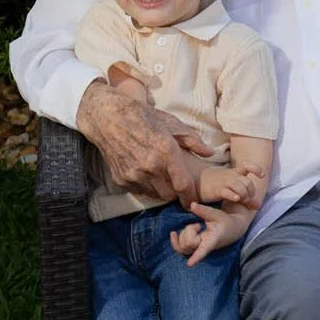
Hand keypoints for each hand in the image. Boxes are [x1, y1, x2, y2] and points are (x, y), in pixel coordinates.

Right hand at [77, 81, 212, 207]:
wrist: (109, 118)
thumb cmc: (144, 117)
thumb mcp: (172, 124)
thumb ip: (193, 140)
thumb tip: (209, 153)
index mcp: (166, 152)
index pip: (183, 185)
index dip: (190, 197)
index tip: (192, 202)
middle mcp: (150, 166)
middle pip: (170, 194)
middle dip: (175, 191)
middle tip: (175, 182)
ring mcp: (133, 174)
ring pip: (155, 194)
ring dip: (160, 189)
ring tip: (160, 175)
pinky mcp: (121, 179)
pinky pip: (139, 190)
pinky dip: (145, 186)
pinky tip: (145, 172)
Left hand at [170, 202, 248, 265]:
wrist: (232, 229)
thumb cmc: (226, 222)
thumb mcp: (218, 214)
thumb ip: (204, 211)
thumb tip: (192, 205)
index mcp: (212, 240)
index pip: (204, 249)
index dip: (197, 256)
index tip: (189, 264)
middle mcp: (204, 247)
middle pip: (189, 244)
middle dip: (189, 231)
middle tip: (198, 225)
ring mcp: (198, 248)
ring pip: (183, 247)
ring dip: (184, 234)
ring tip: (195, 228)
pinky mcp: (194, 248)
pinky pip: (180, 249)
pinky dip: (175, 242)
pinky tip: (173, 234)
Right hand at [198, 164, 264, 207]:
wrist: (196, 181)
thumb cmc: (217, 184)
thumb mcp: (232, 186)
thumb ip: (246, 194)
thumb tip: (258, 206)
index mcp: (235, 172)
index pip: (247, 166)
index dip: (256, 169)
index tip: (262, 175)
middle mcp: (231, 176)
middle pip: (248, 182)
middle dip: (251, 192)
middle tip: (247, 199)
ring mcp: (223, 183)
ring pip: (240, 186)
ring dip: (244, 195)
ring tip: (241, 200)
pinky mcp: (216, 190)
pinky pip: (227, 192)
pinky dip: (233, 195)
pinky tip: (236, 198)